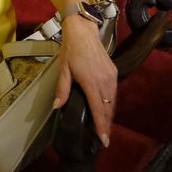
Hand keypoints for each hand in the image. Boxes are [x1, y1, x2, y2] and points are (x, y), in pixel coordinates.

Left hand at [55, 17, 117, 146]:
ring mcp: (111, 77)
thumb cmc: (71, 50)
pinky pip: (114, 93)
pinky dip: (110, 103)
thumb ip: (62, 89)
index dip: (101, 126)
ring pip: (113, 102)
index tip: (104, 140)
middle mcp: (104, 81)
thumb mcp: (63, 70)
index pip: (98, 109)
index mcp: (91, 82)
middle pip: (108, 109)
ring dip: (109, 115)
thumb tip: (57, 106)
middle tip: (104, 139)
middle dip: (106, 124)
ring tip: (104, 127)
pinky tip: (106, 109)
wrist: (84, 32)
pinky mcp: (114, 72)